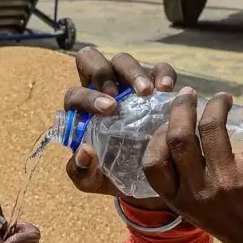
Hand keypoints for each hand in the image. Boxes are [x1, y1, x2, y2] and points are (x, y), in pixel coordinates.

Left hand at [64, 48, 177, 212]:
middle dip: (102, 73)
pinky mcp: (155, 84)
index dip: (87, 97)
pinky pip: (158, 69)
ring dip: (134, 73)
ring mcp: (128, 84)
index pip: (75, 94)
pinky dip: (163, 74)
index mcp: (81, 111)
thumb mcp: (93, 181)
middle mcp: (101, 91)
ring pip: (123, 61)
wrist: (148, 180)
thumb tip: (84, 152)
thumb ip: (81, 171)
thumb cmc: (112, 175)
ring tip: (148, 93)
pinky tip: (167, 90)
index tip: (108, 110)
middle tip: (119, 97)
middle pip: (91, 61)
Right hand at [141, 93, 242, 242]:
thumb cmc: (235, 226)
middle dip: (181, 108)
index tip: (169, 125)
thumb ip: (185, 182)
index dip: (157, 137)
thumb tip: (179, 137)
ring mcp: (229, 179)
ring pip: (212, 124)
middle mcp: (199, 189)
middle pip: (178, 135)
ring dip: (217, 104)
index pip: (152, 163)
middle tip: (189, 96)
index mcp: (180, 200)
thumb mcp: (196, 211)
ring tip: (223, 99)